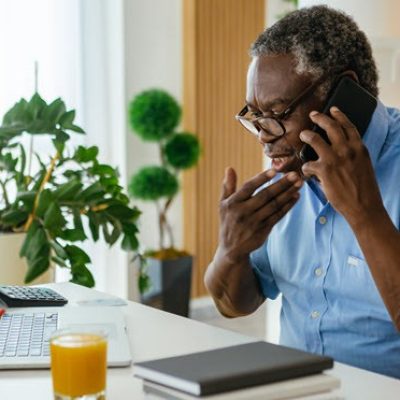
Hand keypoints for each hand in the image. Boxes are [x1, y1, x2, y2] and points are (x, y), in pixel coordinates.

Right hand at [218, 167, 301, 262]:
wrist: (231, 249)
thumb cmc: (228, 221)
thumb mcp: (223, 204)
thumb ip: (228, 186)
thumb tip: (229, 168)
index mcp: (232, 203)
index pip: (248, 188)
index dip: (261, 179)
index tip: (274, 170)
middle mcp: (243, 212)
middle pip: (265, 196)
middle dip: (281, 184)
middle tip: (294, 175)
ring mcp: (254, 222)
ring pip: (274, 205)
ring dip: (288, 193)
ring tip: (299, 183)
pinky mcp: (263, 230)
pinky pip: (278, 216)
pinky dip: (288, 206)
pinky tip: (295, 197)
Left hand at [300, 107, 384, 225]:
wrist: (364, 206)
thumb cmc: (364, 189)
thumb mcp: (363, 165)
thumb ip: (352, 154)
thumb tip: (338, 149)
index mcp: (359, 148)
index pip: (348, 126)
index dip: (339, 116)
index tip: (333, 109)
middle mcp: (347, 149)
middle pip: (331, 127)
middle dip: (320, 118)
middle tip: (313, 115)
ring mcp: (335, 158)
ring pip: (315, 139)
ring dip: (307, 135)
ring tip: (303, 135)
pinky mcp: (324, 170)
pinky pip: (307, 164)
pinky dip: (305, 168)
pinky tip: (306, 172)